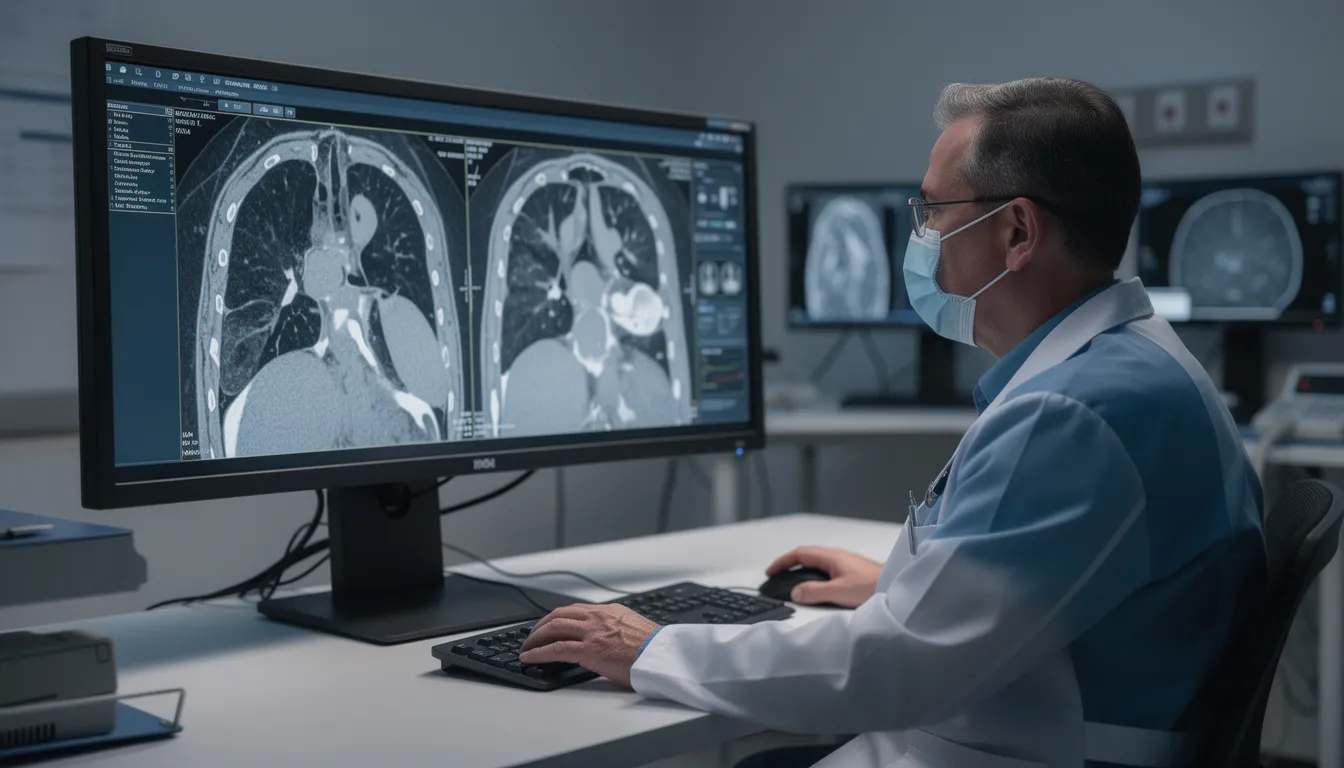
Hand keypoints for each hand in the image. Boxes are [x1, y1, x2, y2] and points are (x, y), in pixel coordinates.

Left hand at [518, 603, 659, 687]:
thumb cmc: (654, 649)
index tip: (549, 625)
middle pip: (559, 615)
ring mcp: (592, 632)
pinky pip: (555, 649)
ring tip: (526, 647)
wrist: (663, 656)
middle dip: (541, 626)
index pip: (575, 609)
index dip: (557, 618)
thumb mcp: (635, 629)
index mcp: (610, 611)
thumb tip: (610, 639)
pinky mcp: (589, 650)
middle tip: (531, 636)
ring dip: (535, 638)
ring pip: (553, 628)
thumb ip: (618, 629)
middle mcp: (598, 617)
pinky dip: (538, 652)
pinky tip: (528, 657)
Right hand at [766, 546, 882, 607]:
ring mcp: (844, 562)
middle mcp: (836, 555)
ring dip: (801, 569)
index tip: (770, 572)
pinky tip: (816, 586)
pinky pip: (825, 568)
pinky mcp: (851, 570)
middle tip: (777, 576)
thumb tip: (795, 592)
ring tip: (792, 582)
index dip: (782, 562)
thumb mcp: (839, 592)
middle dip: (789, 564)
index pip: (799, 553)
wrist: (897, 586)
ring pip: (816, 562)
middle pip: (806, 555)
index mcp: (831, 556)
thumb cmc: (871, 587)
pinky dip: (813, 574)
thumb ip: (814, 592)